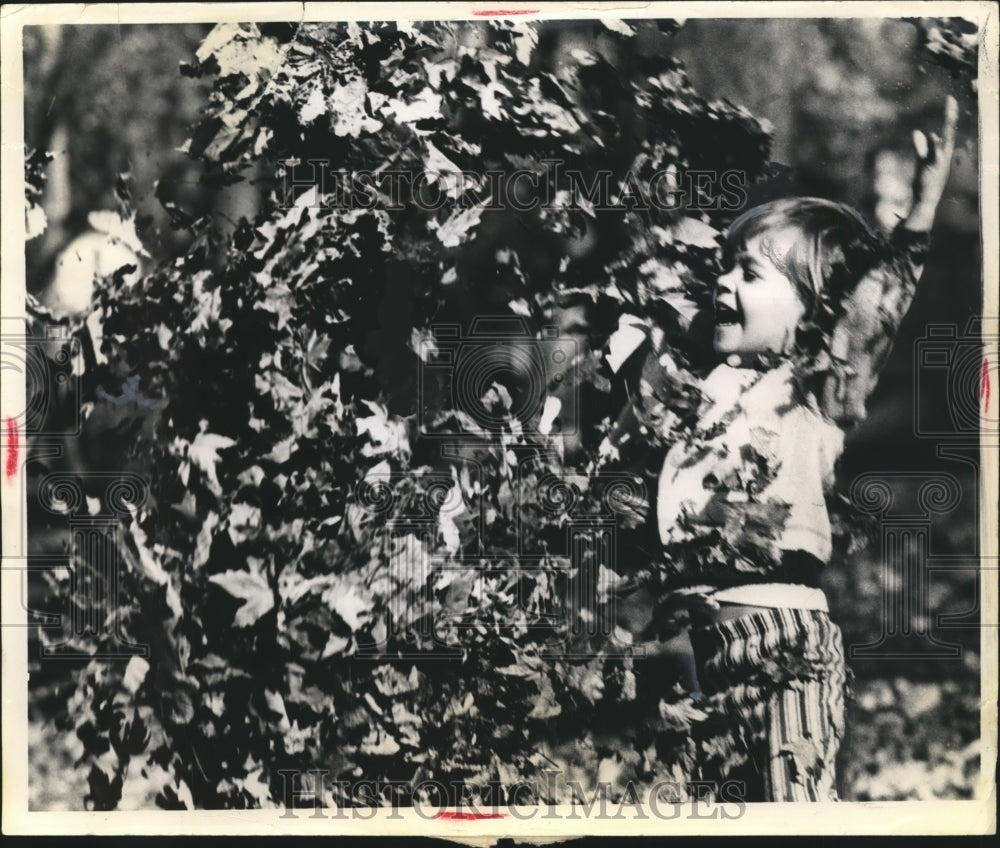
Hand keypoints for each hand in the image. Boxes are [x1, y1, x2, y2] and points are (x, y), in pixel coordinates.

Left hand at [905, 95, 958, 231]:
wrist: (925, 200)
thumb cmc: (925, 182)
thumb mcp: (922, 161)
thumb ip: (921, 147)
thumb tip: (918, 132)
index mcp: (943, 152)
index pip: (947, 131)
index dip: (949, 116)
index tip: (949, 100)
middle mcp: (945, 155)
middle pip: (949, 132)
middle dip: (950, 116)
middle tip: (951, 100)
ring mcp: (940, 162)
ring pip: (945, 141)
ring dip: (947, 126)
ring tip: (949, 110)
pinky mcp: (933, 169)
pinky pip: (935, 155)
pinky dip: (935, 146)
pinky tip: (935, 135)